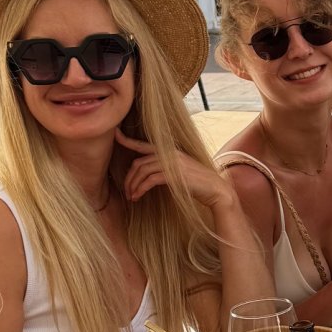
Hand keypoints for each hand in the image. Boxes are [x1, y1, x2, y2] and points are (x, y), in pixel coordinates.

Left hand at [118, 130, 239, 214]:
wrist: (216, 190)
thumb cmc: (198, 184)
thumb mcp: (180, 171)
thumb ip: (166, 168)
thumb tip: (148, 175)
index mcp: (170, 150)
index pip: (144, 144)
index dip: (128, 140)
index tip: (116, 135)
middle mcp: (170, 153)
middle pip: (139, 162)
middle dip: (129, 177)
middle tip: (127, 191)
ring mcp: (172, 163)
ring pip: (142, 171)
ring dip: (133, 185)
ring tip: (132, 196)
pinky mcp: (174, 174)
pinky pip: (150, 180)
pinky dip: (140, 189)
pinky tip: (138, 196)